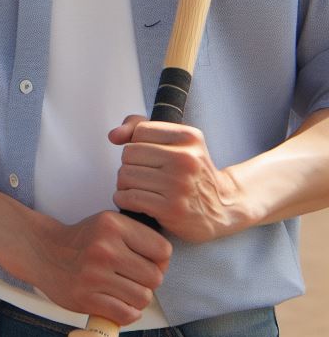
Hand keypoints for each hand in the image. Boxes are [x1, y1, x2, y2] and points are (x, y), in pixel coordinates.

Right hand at [27, 209, 171, 325]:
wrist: (43, 252)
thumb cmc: (83, 241)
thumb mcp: (107, 224)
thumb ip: (137, 236)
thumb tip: (165, 262)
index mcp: (112, 225)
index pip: (163, 250)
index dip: (159, 260)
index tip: (146, 262)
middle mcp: (104, 248)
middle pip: (155, 277)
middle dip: (147, 281)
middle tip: (131, 277)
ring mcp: (94, 274)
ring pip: (143, 298)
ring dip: (136, 298)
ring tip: (121, 290)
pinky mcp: (86, 298)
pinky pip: (126, 314)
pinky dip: (126, 313)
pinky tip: (116, 303)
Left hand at [110, 116, 248, 241]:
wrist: (223, 208)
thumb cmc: (191, 173)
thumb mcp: (177, 142)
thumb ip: (140, 128)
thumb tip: (113, 136)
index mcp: (189, 137)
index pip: (140, 131)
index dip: (137, 144)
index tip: (148, 156)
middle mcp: (186, 159)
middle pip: (129, 153)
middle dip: (129, 165)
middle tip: (142, 175)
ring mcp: (179, 185)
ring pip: (125, 175)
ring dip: (124, 184)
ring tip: (139, 188)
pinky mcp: (171, 209)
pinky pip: (129, 198)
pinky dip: (124, 199)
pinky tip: (135, 201)